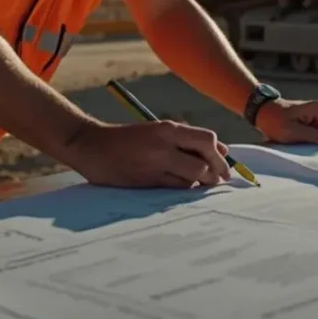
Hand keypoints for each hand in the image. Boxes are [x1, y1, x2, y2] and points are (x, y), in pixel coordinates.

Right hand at [59, 120, 232, 188]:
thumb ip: (188, 140)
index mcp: (168, 129)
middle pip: (204, 162)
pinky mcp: (147, 182)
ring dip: (200, 183)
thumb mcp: (159, 130)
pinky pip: (176, 188)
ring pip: (192, 179)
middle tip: (219, 180)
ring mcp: (155, 165)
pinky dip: (184, 188)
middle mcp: (164, 146)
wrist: (92, 146)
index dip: (220, 155)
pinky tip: (181, 185)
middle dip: (216, 173)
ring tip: (198, 182)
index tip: (225, 165)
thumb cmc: (129, 138)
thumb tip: (224, 150)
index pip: (207, 140)